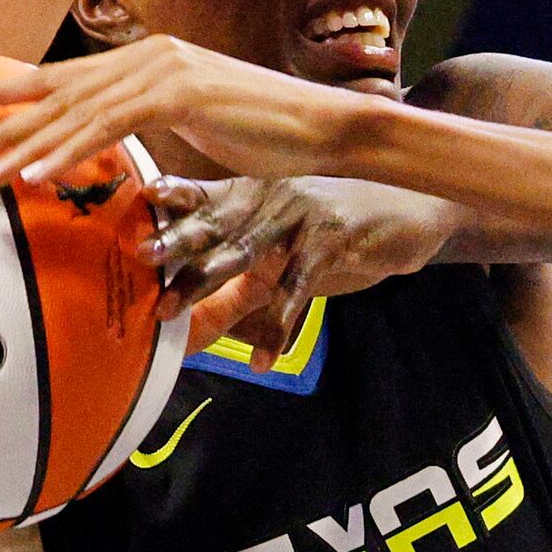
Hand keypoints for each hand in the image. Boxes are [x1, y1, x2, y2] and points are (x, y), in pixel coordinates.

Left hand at [0, 37, 382, 188]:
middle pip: (54, 89)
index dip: (5, 96)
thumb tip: (110, 157)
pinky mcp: (182, 92)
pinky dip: (69, 151)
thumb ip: (149, 131)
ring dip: (22, 145)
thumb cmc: (264, 138)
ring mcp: (163, 69)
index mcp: (145, 60)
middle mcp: (146, 56)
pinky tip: (38, 175)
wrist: (321, 130)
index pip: (60, 78)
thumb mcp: (194, 131)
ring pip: (73, 109)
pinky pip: (110, 126)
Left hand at [143, 174, 459, 352]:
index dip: (175, 194)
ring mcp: (302, 217)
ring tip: (172, 311)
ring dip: (205, 281)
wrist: (411, 211)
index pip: (207, 193)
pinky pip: (296, 289)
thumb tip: (194, 302)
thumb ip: (243, 266)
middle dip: (176, 241)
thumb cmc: (338, 227)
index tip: (142, 198)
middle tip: (141, 256)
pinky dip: (277, 327)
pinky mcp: (332, 241)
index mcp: (256, 193)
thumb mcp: (286, 238)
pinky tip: (262, 359)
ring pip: (245, 252)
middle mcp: (272, 197)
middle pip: (215, 223)